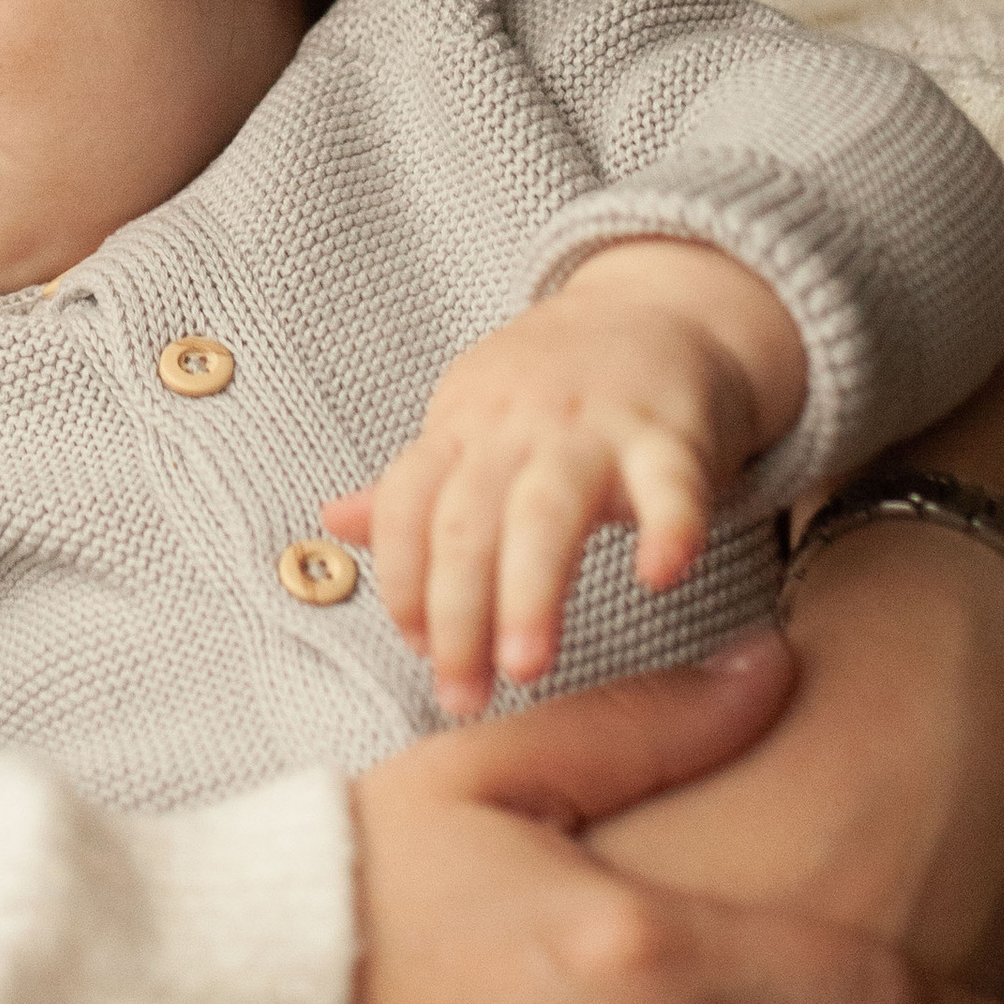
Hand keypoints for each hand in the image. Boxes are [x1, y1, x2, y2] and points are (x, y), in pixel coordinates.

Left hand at [325, 242, 801, 715]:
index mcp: (462, 431)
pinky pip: (671, 482)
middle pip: (465, 520)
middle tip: (461, 694)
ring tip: (525, 666)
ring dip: (530, 589)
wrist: (658, 308)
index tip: (414, 648)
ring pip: (548, 508)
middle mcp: (516, 429)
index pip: (407, 505)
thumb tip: (331, 523)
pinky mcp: (671, 435)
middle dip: (455, 612)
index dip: (400, 577)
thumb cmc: (553, 387)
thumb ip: (412, 487)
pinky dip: (669, 526)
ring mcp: (593, 428)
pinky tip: (661, 576)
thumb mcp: (471, 423)